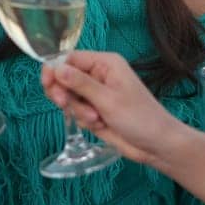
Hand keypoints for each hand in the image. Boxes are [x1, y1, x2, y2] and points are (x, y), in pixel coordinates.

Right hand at [40, 50, 184, 165]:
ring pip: (69, 96)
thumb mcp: (107, 99)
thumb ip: (80, 83)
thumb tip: (56, 68)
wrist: (156, 145)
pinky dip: (83, 119)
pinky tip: (100, 124)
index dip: (55, 70)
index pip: (69, 58)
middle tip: (64, 104)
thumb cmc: (139, 117)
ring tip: (96, 119)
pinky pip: (76, 111)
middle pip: (64, 77)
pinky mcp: (95, 110)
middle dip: (64, 93)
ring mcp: (96, 94)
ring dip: (77, 110)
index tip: (47, 85)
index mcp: (104, 63)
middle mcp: (98, 75)